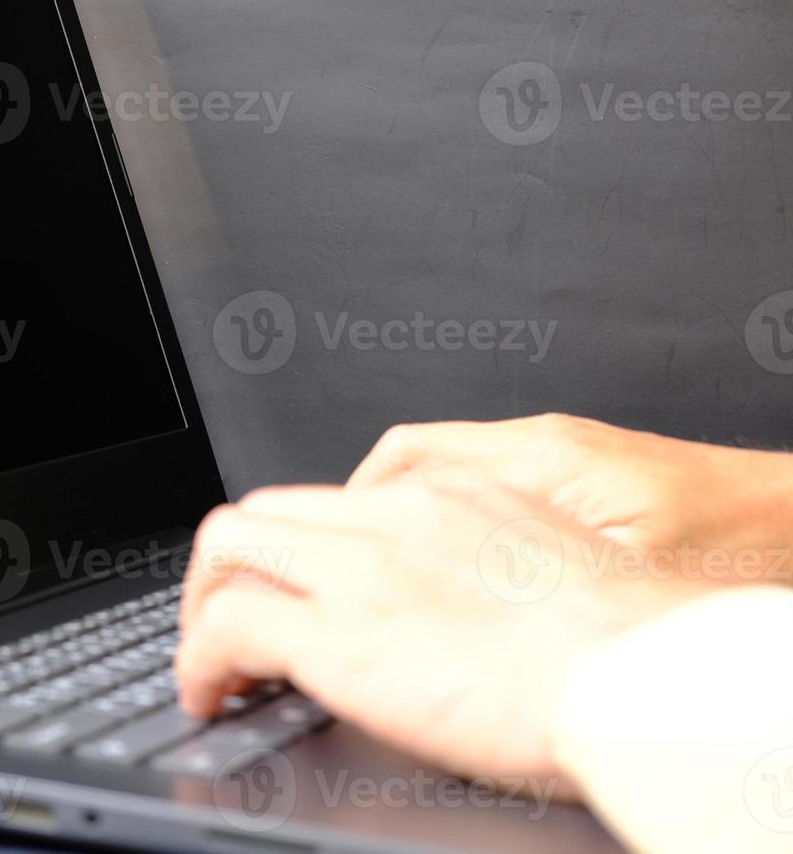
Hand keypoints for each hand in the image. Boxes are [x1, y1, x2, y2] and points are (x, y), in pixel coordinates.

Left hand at [175, 475, 716, 793]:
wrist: (643, 675)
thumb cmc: (620, 646)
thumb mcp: (539, 575)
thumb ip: (474, 573)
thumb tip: (444, 618)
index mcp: (446, 499)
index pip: (328, 502)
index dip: (285, 550)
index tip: (280, 590)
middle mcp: (392, 517)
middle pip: (262, 511)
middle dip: (225, 569)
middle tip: (222, 622)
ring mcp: (359, 570)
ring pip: (228, 549)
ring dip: (201, 607)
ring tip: (207, 662)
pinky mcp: (339, 635)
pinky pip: (229, 625)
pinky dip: (199, 657)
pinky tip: (210, 692)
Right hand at [349, 413, 792, 578]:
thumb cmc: (740, 549)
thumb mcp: (625, 582)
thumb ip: (532, 587)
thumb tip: (455, 614)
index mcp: (542, 462)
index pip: (405, 458)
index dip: (350, 507)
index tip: (321, 547)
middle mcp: (540, 447)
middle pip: (408, 456)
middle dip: (358, 510)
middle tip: (333, 559)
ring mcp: (555, 456)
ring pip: (441, 470)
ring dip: (401, 514)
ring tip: (381, 568)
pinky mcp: (575, 475)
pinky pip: (480, 485)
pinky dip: (446, 519)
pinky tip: (452, 567)